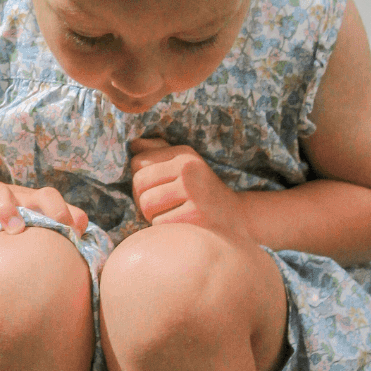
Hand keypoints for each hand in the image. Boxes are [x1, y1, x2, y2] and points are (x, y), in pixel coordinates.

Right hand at [0, 181, 88, 254]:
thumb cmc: (13, 220)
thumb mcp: (35, 218)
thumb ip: (60, 223)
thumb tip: (83, 227)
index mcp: (26, 200)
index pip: (45, 195)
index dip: (57, 208)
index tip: (65, 228)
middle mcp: (0, 200)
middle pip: (2, 191)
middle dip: (9, 207)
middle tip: (17, 229)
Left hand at [129, 138, 251, 240]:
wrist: (237, 218)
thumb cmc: (203, 190)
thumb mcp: (185, 163)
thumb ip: (158, 151)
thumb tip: (133, 144)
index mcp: (184, 155)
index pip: (138, 162)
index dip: (139, 178)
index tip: (153, 187)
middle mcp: (189, 170)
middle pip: (138, 183)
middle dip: (141, 197)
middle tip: (158, 205)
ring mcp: (193, 193)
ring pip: (145, 204)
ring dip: (150, 214)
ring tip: (167, 213)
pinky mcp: (195, 216)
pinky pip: (158, 223)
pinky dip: (163, 227)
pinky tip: (178, 224)